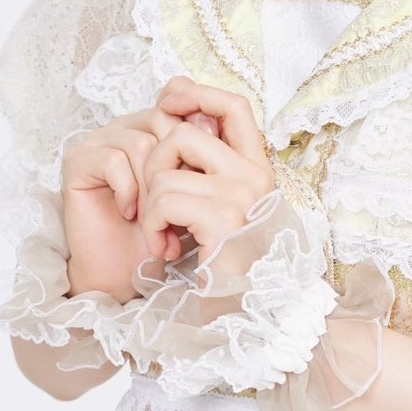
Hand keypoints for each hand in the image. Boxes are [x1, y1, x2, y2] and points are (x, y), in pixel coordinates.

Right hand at [61, 104, 193, 302]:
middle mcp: (124, 127)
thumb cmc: (161, 232)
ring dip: (152, 188)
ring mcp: (98, 142)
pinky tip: (129, 214)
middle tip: (179, 207)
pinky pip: (112, 160)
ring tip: (155, 221)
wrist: (126, 271)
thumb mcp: (193, 190)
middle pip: (161, 120)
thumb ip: (199, 153)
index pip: (178, 102)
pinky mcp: (77, 161)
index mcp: (152, 126)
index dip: (195, 134)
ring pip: (139, 143)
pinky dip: (127, 191)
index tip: (205, 173)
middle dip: (175, 168)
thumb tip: (213, 120)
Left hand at [141, 76, 276, 258]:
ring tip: (162, 234)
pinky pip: (163, 200)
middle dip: (154, 165)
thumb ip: (206, 170)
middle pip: (185, 133)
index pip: (235, 105)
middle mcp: (256, 178)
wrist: (245, 316)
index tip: (168, 102)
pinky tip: (164, 247)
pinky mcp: (222, 221)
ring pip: (167, 171)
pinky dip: (152, 225)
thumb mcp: (222, 210)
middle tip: (155, 202)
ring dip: (151, 205)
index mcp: (259, 171)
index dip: (196, 94)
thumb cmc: (228, 267)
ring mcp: (242, 198)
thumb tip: (174, 115)